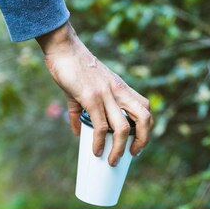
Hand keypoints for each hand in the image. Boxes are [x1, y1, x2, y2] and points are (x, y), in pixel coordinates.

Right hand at [36, 21, 152, 165]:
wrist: (63, 48)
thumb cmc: (73, 67)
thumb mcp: (84, 89)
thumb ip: (82, 111)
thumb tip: (79, 133)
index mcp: (121, 87)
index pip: (145, 107)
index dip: (146, 127)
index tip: (138, 142)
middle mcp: (118, 91)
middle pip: (144, 118)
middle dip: (143, 140)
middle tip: (133, 154)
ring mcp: (106, 94)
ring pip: (123, 128)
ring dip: (120, 149)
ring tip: (112, 160)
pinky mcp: (91, 97)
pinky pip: (101, 126)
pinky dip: (100, 142)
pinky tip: (96, 150)